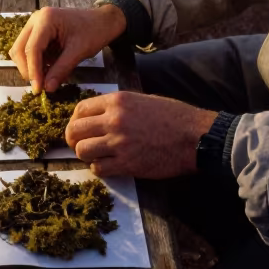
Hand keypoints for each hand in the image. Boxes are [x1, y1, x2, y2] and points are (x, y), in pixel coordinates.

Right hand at [9, 4, 126, 92]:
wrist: (101, 21)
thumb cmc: (93, 32)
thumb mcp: (79, 52)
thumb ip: (61, 69)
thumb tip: (47, 88)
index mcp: (46, 19)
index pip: (32, 48)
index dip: (33, 71)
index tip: (38, 89)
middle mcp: (36, 19)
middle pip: (20, 49)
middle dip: (28, 69)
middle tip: (40, 87)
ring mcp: (35, 24)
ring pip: (21, 50)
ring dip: (30, 67)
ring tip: (46, 78)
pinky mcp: (37, 32)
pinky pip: (29, 50)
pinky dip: (36, 63)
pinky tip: (49, 70)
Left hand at [65, 90, 216, 179]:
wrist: (194, 137)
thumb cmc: (173, 117)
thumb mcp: (142, 100)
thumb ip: (118, 107)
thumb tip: (98, 116)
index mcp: (118, 101)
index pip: (80, 109)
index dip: (75, 120)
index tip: (79, 128)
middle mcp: (114, 120)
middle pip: (75, 131)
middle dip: (73, 139)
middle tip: (80, 144)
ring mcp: (119, 143)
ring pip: (82, 151)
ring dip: (86, 155)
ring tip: (96, 156)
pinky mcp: (127, 164)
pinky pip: (98, 168)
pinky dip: (99, 168)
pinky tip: (108, 165)